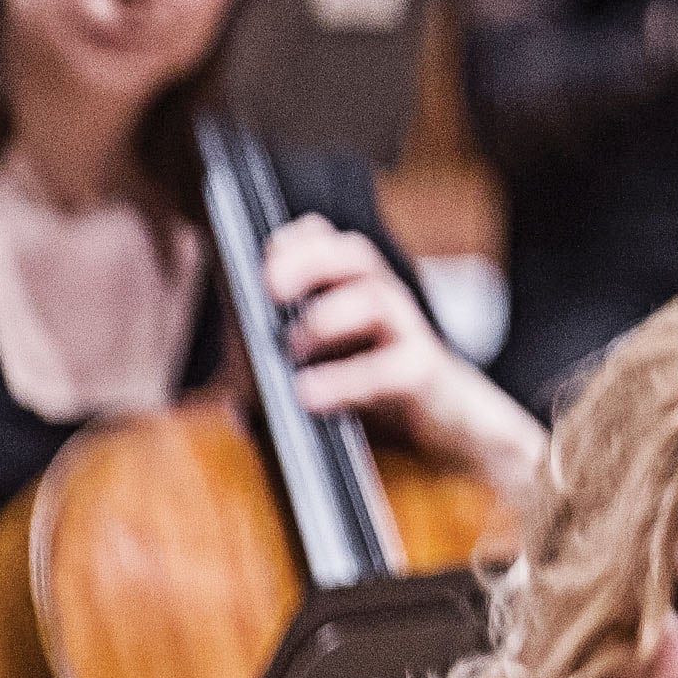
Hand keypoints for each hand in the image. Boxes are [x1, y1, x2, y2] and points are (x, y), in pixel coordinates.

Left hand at [263, 215, 544, 504]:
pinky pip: (392, 369)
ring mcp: (407, 336)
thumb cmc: (372, 398)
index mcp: (353, 292)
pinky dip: (347, 380)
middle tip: (270, 288)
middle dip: (309, 261)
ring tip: (294, 346)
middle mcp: (382, 303)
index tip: (259, 257)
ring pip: (378, 298)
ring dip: (328, 316)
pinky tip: (311, 396)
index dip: (293, 243)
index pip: (326, 242)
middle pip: (354, 255)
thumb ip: (269, 364)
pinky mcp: (424, 378)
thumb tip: (228, 370)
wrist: (448, 435)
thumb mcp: (310, 373)